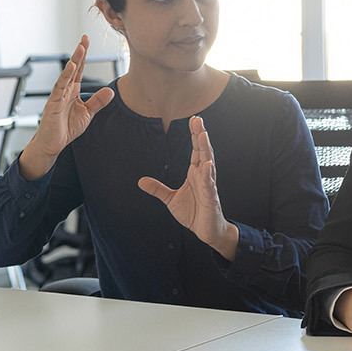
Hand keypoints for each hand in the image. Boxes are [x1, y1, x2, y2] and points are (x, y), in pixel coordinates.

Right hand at [19, 35, 114, 179]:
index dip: (84, 56)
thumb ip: (98, 102)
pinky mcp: (53, 103)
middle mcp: (65, 90)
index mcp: (73, 91)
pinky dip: (65, 76)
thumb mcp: (87, 114)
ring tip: (80, 48)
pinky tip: (71, 67)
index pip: (80, 70)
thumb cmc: (65, 128)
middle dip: (79, 53)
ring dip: (74, 61)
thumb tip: (111, 91)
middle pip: (74, 68)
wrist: (52, 144)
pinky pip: (59, 87)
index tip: (87, 41)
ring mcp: (58, 95)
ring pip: (67, 74)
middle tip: (85, 38)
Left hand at [137, 115, 238, 259]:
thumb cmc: (193, 212)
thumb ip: (158, 189)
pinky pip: (209, 184)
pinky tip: (206, 164)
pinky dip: (207, 174)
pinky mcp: (211, 198)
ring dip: (206, 149)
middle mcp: (203, 176)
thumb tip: (141, 181)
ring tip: (203, 134)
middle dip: (200, 135)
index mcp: (194, 174)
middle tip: (198, 119)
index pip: (195, 150)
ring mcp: (208, 186)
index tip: (193, 120)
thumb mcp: (171, 199)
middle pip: (203, 151)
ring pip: (208, 163)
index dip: (194, 135)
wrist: (206, 231)